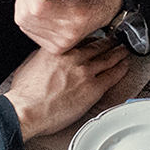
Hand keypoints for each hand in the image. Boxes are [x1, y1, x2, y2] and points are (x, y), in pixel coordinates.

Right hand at [3, 38, 129, 139]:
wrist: (26, 111)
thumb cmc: (25, 94)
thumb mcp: (31, 63)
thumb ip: (46, 55)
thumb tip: (53, 55)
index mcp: (58, 49)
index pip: (82, 37)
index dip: (92, 37)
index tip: (97, 37)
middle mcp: (74, 57)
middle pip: (98, 45)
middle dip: (109, 42)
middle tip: (116, 40)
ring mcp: (85, 72)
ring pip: (109, 58)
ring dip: (119, 52)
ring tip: (124, 50)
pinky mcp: (93, 88)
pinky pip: (113, 75)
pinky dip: (121, 68)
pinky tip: (125, 66)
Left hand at [14, 0, 120, 52]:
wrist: (110, 8)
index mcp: (77, 14)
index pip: (37, 7)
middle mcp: (68, 33)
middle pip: (26, 15)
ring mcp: (61, 43)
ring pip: (23, 23)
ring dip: (23, 5)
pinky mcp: (55, 47)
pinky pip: (27, 29)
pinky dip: (27, 16)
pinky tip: (39, 9)